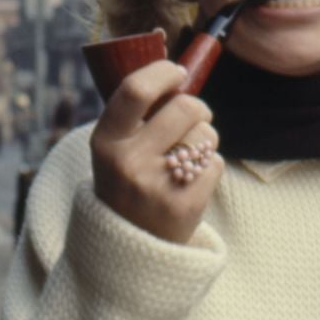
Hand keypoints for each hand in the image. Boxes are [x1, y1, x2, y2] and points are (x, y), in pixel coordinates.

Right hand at [90, 60, 223, 244]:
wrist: (129, 248)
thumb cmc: (128, 185)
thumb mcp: (116, 150)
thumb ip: (139, 116)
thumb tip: (178, 71)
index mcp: (105, 142)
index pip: (136, 91)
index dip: (162, 73)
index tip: (178, 71)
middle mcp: (127, 162)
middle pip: (185, 108)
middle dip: (199, 108)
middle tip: (196, 117)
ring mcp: (155, 186)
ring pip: (205, 135)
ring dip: (205, 141)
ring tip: (187, 160)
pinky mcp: (183, 205)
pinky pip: (215, 164)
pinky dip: (210, 169)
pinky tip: (191, 184)